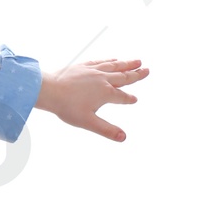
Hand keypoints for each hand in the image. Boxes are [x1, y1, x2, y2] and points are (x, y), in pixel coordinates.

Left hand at [33, 57, 148, 141]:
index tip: (135, 99)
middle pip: (123, 77)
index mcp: (105, 93)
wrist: (49, 90)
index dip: (129, 99)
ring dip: (127, 64)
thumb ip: (107, 130)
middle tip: (148, 70)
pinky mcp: (84, 65)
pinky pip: (101, 61)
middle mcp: (103, 79)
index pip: (122, 97)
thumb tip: (124, 138)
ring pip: (115, 66)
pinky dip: (111, 61)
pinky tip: (115, 59)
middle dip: (136, 75)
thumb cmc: (67, 108)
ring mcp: (93, 70)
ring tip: (138, 61)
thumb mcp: (88, 122)